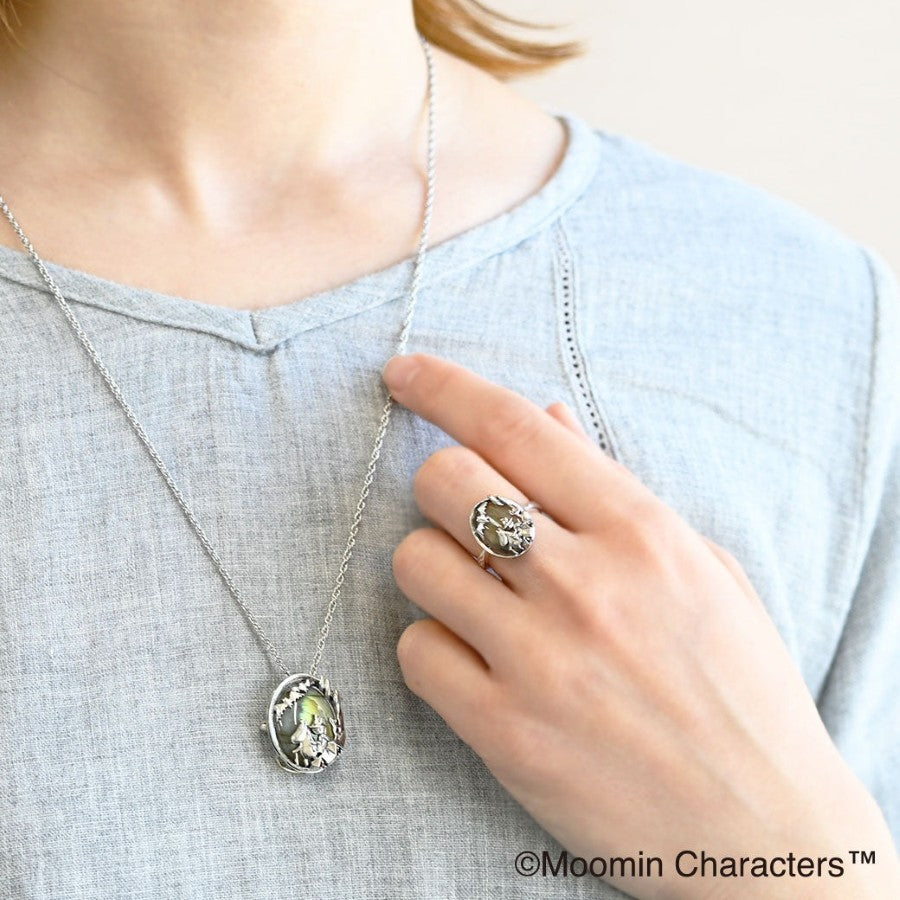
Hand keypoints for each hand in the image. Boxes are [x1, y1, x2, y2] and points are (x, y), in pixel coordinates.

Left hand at [382, 352, 899, 898]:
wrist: (767, 833)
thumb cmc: (741, 693)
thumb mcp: (702, 571)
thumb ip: (614, 490)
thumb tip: (545, 416)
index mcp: (642, 534)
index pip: (516, 426)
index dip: (446, 387)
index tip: (406, 372)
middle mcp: (586, 586)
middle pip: (445, 481)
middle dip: (441, 486)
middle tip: (467, 518)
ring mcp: (540, 661)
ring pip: (415, 560)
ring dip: (434, 570)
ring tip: (480, 600)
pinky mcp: (504, 732)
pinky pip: (414, 651)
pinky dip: (432, 647)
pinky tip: (476, 664)